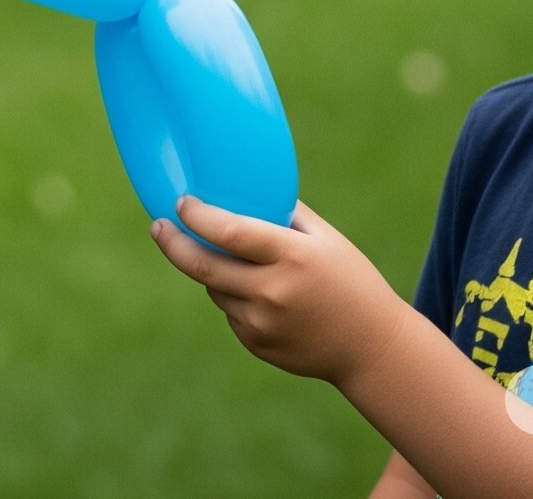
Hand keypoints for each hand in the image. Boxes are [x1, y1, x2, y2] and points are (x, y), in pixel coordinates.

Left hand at [151, 196, 414, 387]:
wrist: (374, 349)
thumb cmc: (350, 280)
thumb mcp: (323, 238)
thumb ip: (281, 211)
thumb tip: (241, 182)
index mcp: (290, 256)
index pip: (227, 231)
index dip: (195, 215)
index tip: (180, 202)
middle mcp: (272, 292)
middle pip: (200, 265)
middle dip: (170, 243)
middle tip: (158, 226)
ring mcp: (262, 323)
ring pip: (214, 288)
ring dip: (213, 271)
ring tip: (242, 263)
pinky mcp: (258, 344)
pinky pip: (230, 312)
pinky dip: (235, 297)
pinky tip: (265, 296)